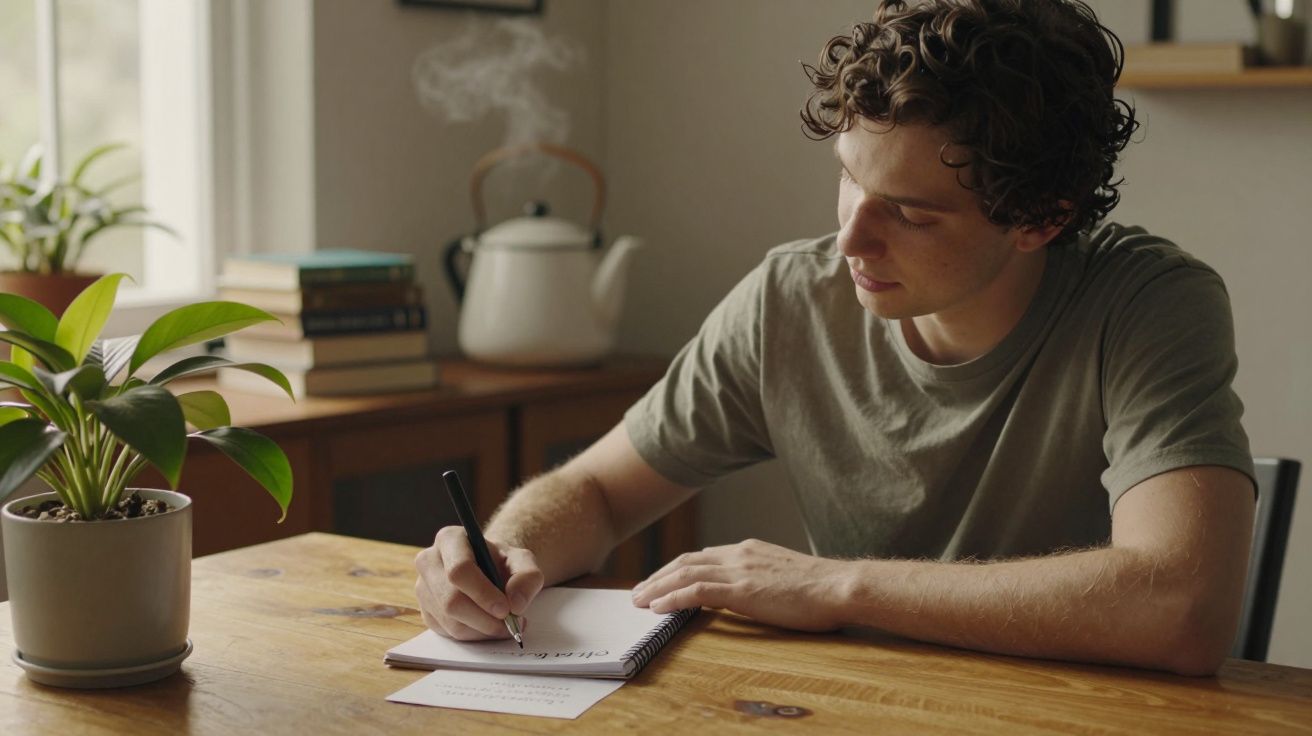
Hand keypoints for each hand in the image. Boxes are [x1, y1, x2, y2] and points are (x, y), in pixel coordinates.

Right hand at [413, 526, 543, 640]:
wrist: (488, 570)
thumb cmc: (502, 562)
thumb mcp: (523, 561)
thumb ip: (527, 577)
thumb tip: (516, 603)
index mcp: (450, 539)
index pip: (459, 570)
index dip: (482, 593)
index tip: (505, 609)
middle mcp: (429, 561)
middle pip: (451, 600)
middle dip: (484, 618)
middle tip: (509, 624)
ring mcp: (423, 588)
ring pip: (450, 620)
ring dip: (481, 630)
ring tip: (504, 625)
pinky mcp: (425, 611)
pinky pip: (448, 632)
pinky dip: (473, 635)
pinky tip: (487, 625)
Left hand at [630, 538, 851, 631]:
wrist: (840, 586)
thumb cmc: (820, 588)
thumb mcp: (783, 576)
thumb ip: (760, 578)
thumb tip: (747, 591)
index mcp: (749, 550)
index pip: (702, 556)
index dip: (676, 568)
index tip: (660, 580)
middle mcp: (739, 554)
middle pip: (686, 561)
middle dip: (659, 576)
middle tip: (638, 591)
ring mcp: (740, 570)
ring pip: (685, 574)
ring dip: (657, 587)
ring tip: (638, 601)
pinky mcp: (743, 589)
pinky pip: (697, 591)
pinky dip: (673, 597)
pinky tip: (658, 607)